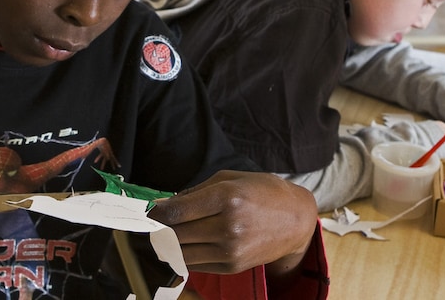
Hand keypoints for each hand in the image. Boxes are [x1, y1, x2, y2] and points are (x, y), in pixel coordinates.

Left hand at [148, 170, 316, 276]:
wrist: (295, 220)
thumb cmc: (262, 192)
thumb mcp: (230, 178)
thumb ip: (195, 192)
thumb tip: (164, 206)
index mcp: (227, 198)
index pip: (176, 212)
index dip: (155, 214)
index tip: (148, 212)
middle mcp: (228, 226)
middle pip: (174, 234)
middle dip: (158, 228)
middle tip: (152, 223)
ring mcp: (230, 250)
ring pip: (180, 253)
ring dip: (168, 244)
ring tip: (167, 232)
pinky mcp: (231, 266)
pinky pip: (194, 264)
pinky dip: (183, 255)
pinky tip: (186, 243)